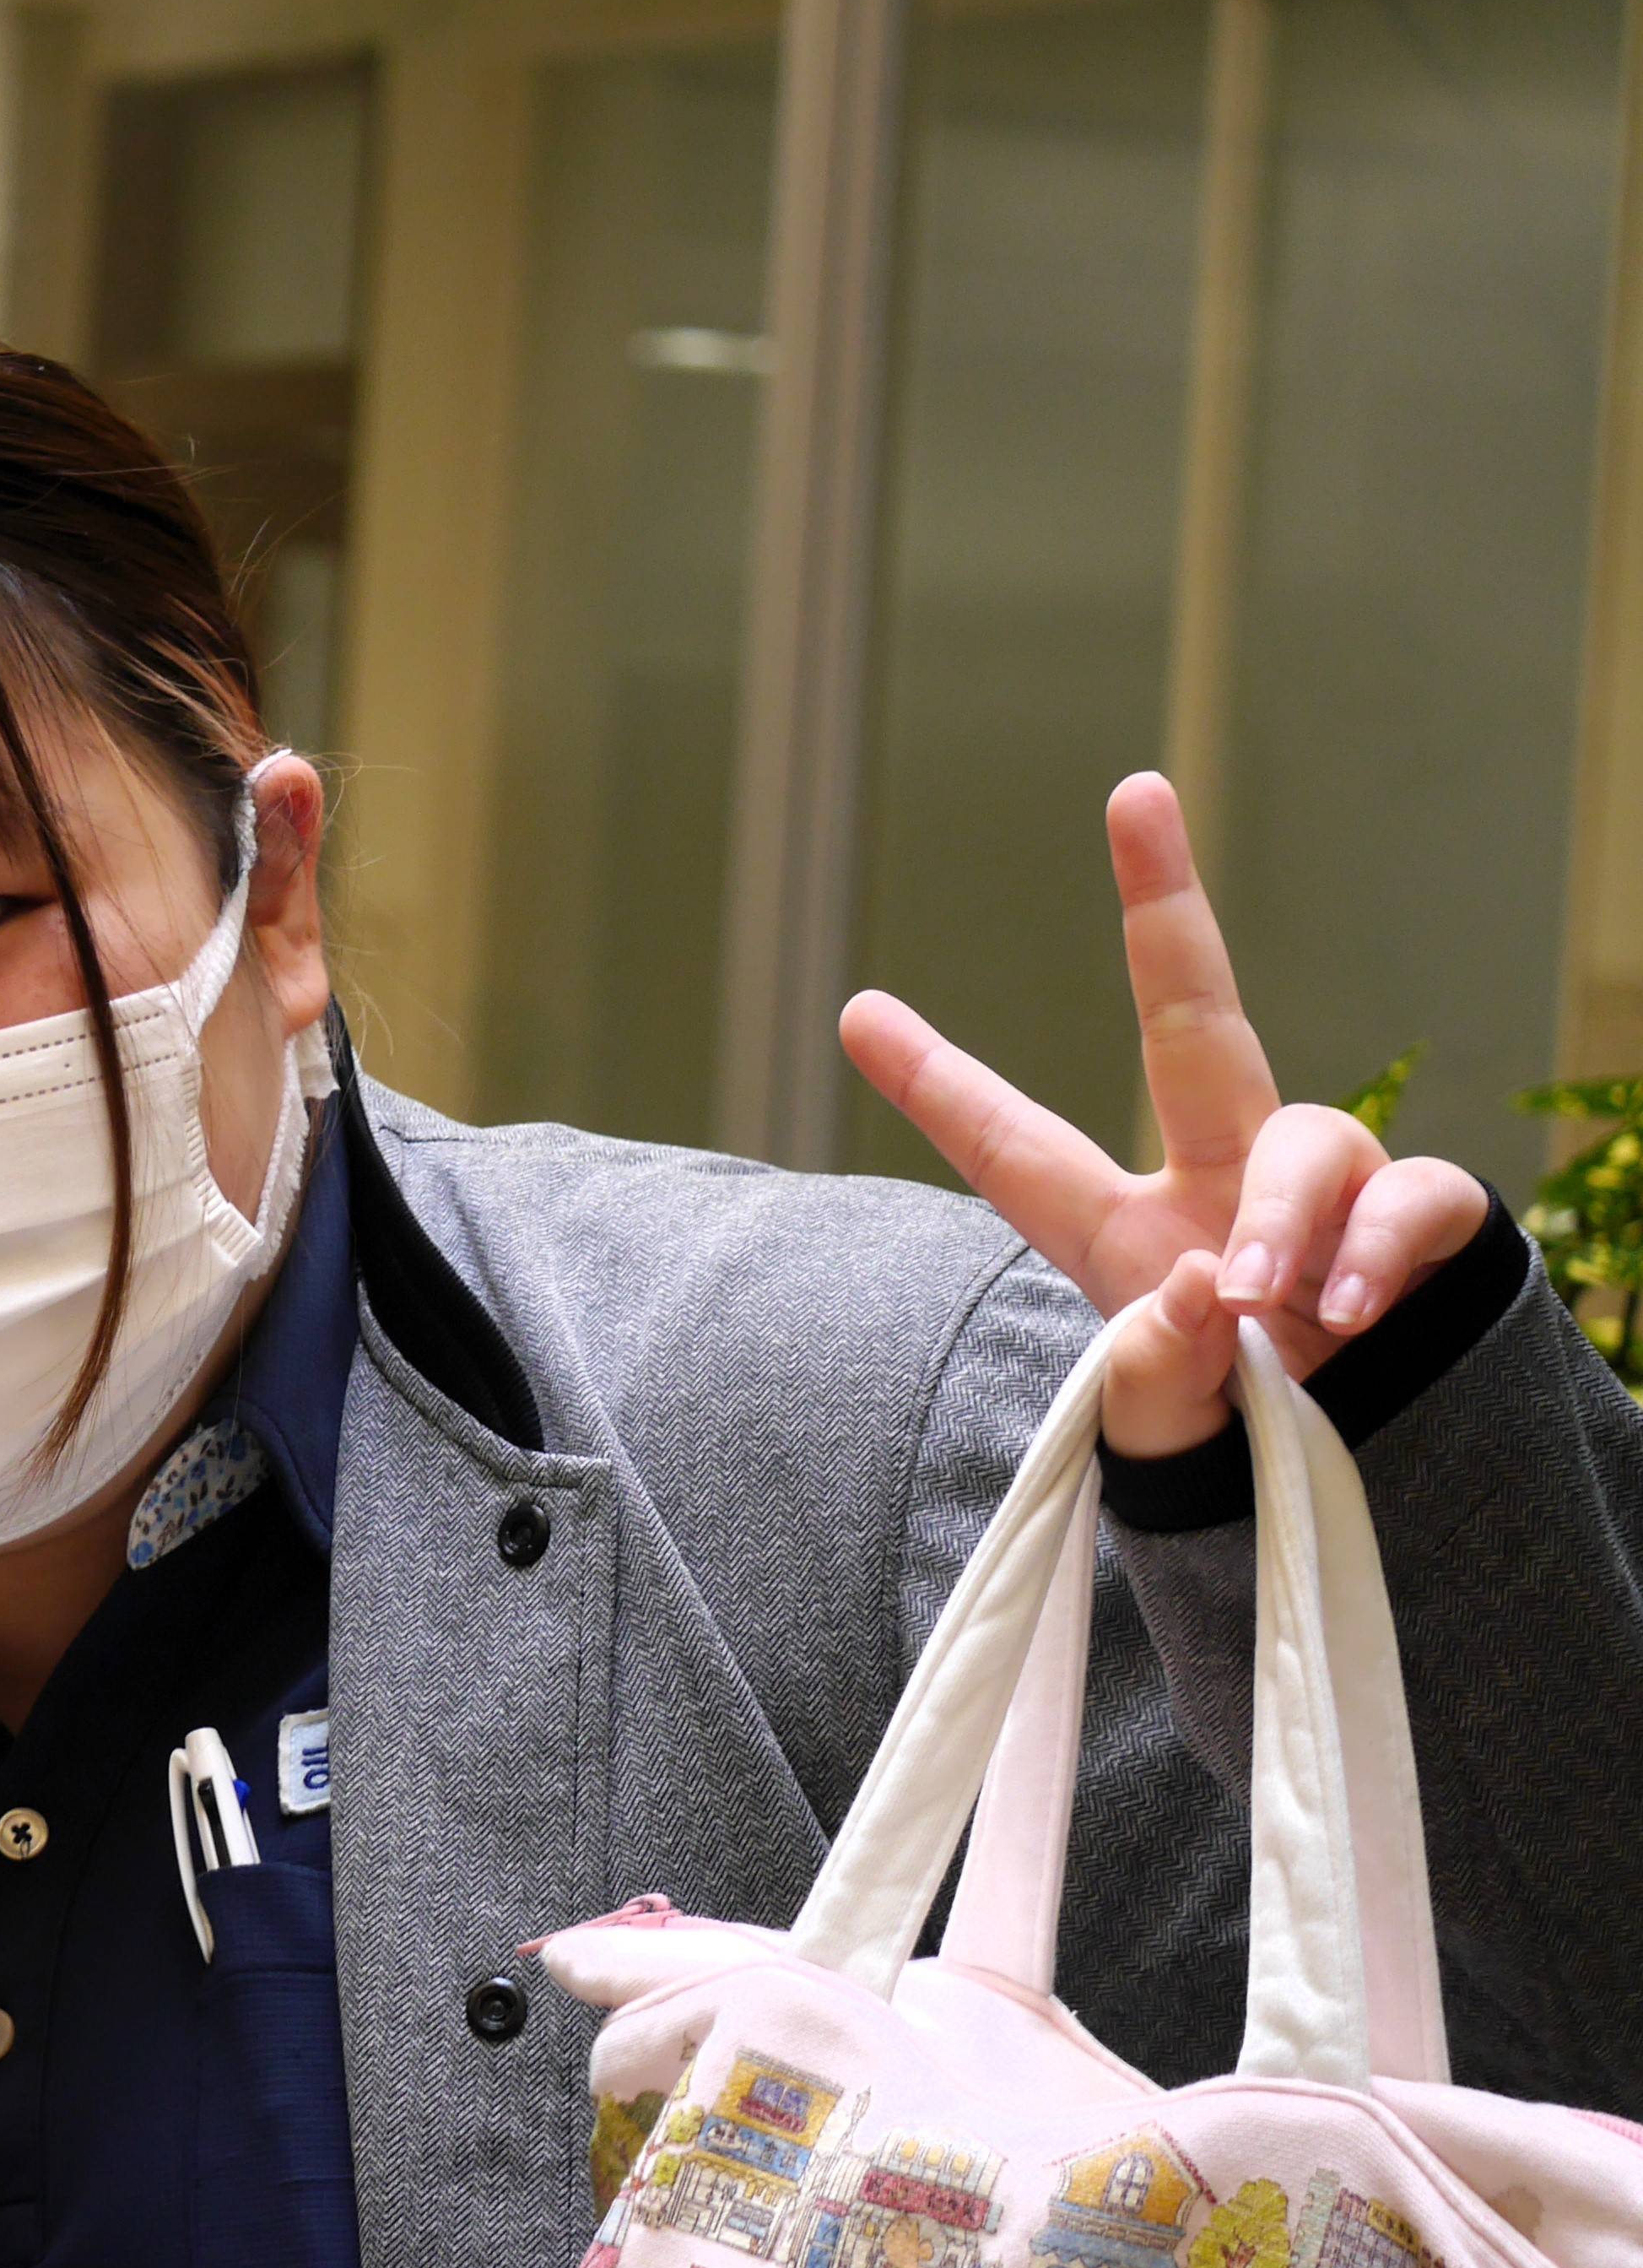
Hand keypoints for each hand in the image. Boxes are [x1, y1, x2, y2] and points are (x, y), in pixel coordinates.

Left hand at [840, 772, 1488, 1457]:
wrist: (1365, 1475)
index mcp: (1118, 1227)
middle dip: (1164, 901)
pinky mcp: (1412, 1217)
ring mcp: (1321, 1186)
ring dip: (1277, 1222)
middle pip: (1189, 1016)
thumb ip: (1154, 1374)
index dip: (936, 1082)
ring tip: (1255, 1302)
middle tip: (1136, 793)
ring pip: (1302, 1140)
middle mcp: (1217, 1176)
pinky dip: (1374, 1246)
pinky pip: (1409, 1195)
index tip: (855, 1009)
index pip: (1012, 1149)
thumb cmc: (1238, 1434)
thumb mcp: (1163, 1430)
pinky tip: (1344, 1308)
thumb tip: (1192, 1287)